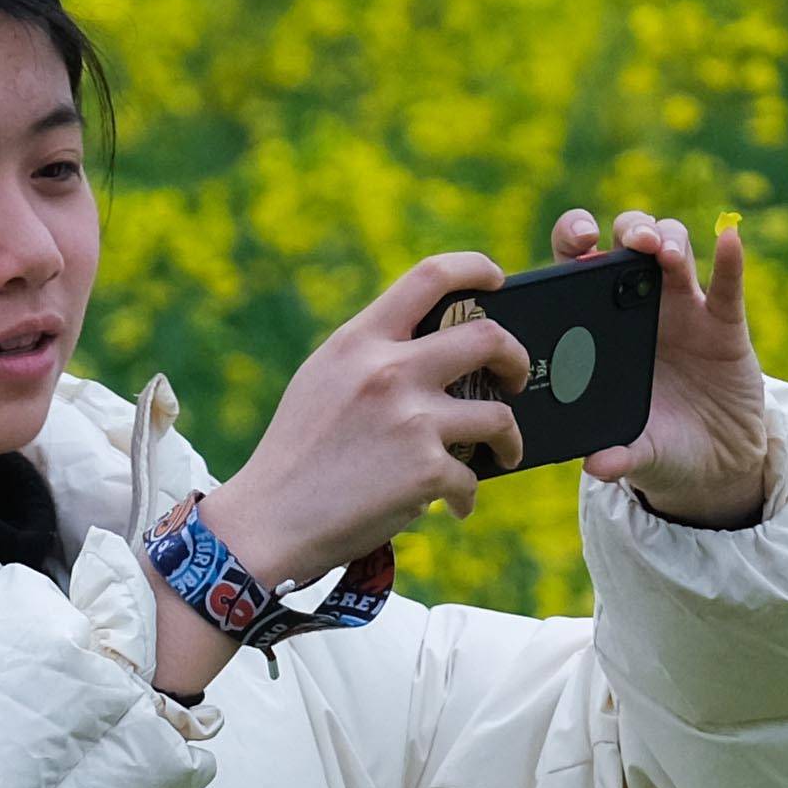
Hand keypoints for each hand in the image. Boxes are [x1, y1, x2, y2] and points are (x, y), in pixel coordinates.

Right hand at [202, 252, 534, 590]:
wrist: (270, 520)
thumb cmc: (297, 454)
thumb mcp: (323, 380)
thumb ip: (371, 356)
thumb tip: (436, 350)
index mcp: (360, 342)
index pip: (429, 276)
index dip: (475, 267)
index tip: (497, 279)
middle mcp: (389, 371)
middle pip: (488, 340)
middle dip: (516, 358)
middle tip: (517, 377)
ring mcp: (412, 421)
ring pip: (499, 416)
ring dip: (511, 439)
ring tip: (505, 452)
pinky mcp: (426, 471)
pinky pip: (470, 478)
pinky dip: (465, 495)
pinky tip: (453, 505)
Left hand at [567, 207, 774, 528]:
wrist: (715, 464)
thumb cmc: (661, 447)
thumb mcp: (639, 454)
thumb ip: (619, 456)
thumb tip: (597, 466)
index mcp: (602, 326)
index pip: (580, 266)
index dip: (575, 240)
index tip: (580, 241)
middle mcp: (640, 306)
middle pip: (630, 242)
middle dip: (630, 230)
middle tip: (631, 245)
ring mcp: (685, 309)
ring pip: (675, 249)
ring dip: (669, 239)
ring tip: (665, 255)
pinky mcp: (725, 324)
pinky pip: (728, 284)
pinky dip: (730, 259)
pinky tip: (729, 238)